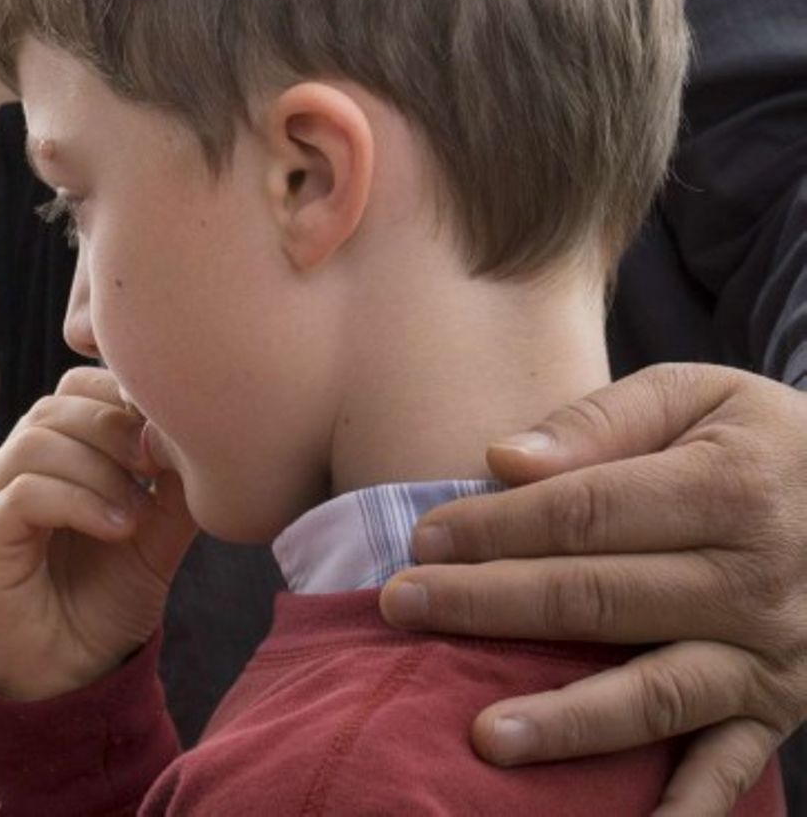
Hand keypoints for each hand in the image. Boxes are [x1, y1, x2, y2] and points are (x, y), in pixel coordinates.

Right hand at [0, 366, 196, 702]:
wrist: (70, 682)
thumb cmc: (105, 604)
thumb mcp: (155, 539)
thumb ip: (173, 490)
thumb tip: (197, 436)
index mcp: (53, 453)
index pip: (75, 388)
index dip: (117, 390)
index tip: (163, 424)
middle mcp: (15, 465)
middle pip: (55, 407)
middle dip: (112, 426)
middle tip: (155, 464)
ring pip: (37, 443)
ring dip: (98, 469)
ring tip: (137, 513)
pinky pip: (23, 493)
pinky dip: (77, 501)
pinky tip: (117, 528)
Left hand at [379, 363, 806, 815]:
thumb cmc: (758, 439)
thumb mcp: (694, 394)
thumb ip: (599, 421)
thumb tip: (503, 459)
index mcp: (725, 490)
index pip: (585, 515)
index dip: (496, 528)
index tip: (421, 541)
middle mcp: (752, 582)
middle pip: (600, 600)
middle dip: (490, 606)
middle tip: (400, 609)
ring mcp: (771, 657)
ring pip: (656, 695)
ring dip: (568, 721)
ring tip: (484, 736)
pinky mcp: (783, 709)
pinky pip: (731, 767)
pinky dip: (685, 807)